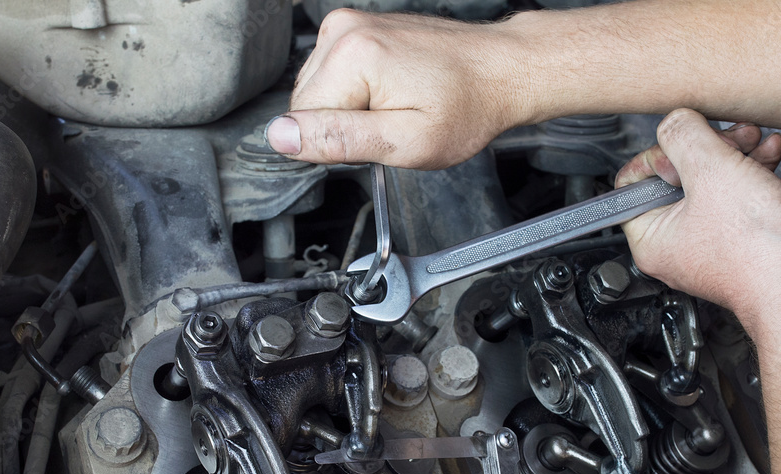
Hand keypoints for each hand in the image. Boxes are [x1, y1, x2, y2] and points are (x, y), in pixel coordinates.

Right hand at [266, 10, 529, 168]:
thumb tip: (281, 136)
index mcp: (352, 57)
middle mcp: (343, 31)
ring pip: (317, 91)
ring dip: (351, 108)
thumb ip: (339, 139)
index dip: (338, 143)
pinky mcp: (357, 27)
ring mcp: (349, 24)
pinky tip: (392, 91)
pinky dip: (357, 92)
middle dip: (343, 124)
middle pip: (306, 104)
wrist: (499, 71)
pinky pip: (333, 75)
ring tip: (396, 105)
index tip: (378, 136)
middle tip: (391, 124)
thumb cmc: (466, 107)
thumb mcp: (405, 142)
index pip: (301, 122)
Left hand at [615, 109, 780, 324]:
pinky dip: (753, 168)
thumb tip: (675, 121)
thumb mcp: (711, 172)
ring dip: (734, 152)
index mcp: (651, 239)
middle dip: (705, 147)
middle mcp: (678, 243)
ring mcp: (714, 240)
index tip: (683, 146)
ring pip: (713, 181)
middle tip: (728, 137)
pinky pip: (740, 192)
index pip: (631, 183)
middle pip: (675, 177)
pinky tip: (770, 153)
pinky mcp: (748, 236)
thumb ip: (684, 137)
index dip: (657, 155)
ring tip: (754, 140)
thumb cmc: (760, 254)